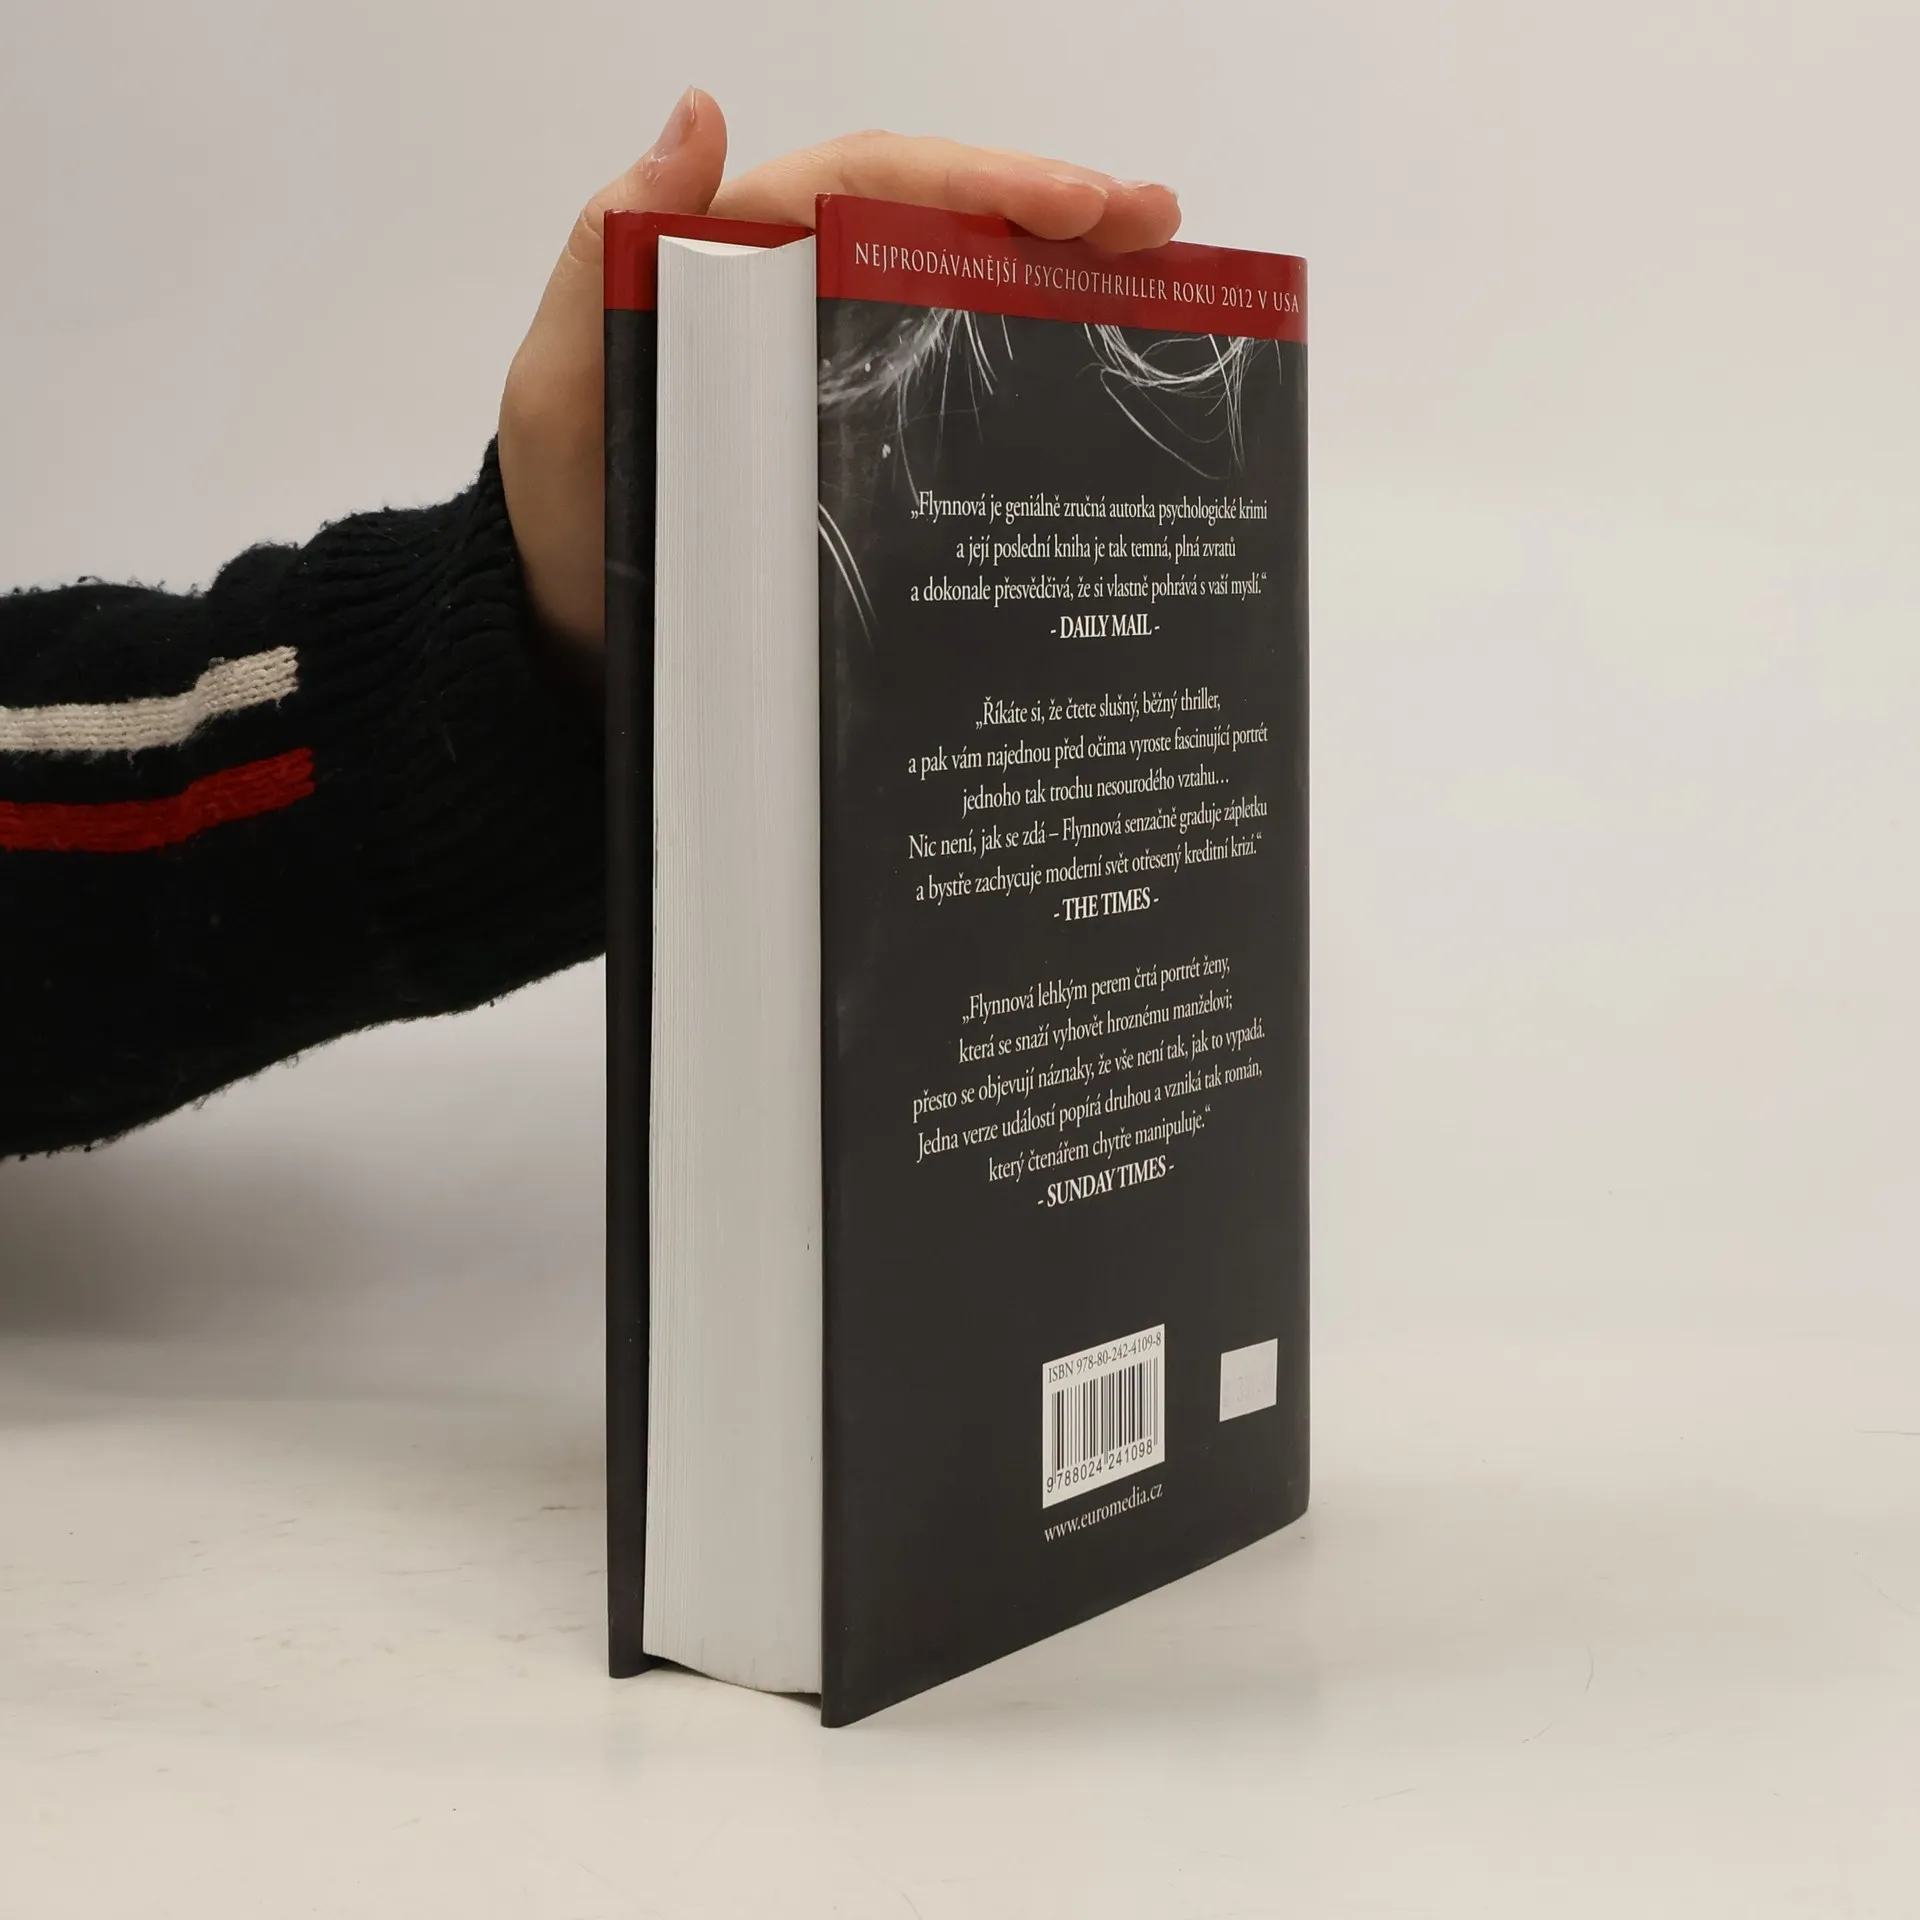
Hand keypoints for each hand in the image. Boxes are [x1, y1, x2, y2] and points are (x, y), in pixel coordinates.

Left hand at [498, 90, 1180, 647]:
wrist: (566, 644)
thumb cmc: (560, 519)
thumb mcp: (558, 388)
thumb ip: (603, 258)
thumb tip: (695, 117)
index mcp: (734, 260)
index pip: (873, 188)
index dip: (982, 182)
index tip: (1082, 204)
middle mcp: (795, 301)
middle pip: (938, 228)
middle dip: (1054, 213)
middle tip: (1160, 225)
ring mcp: (832, 378)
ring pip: (957, 302)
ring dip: (1058, 282)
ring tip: (1161, 282)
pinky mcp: (855, 453)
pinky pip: (947, 396)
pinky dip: (1024, 375)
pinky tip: (1094, 380)